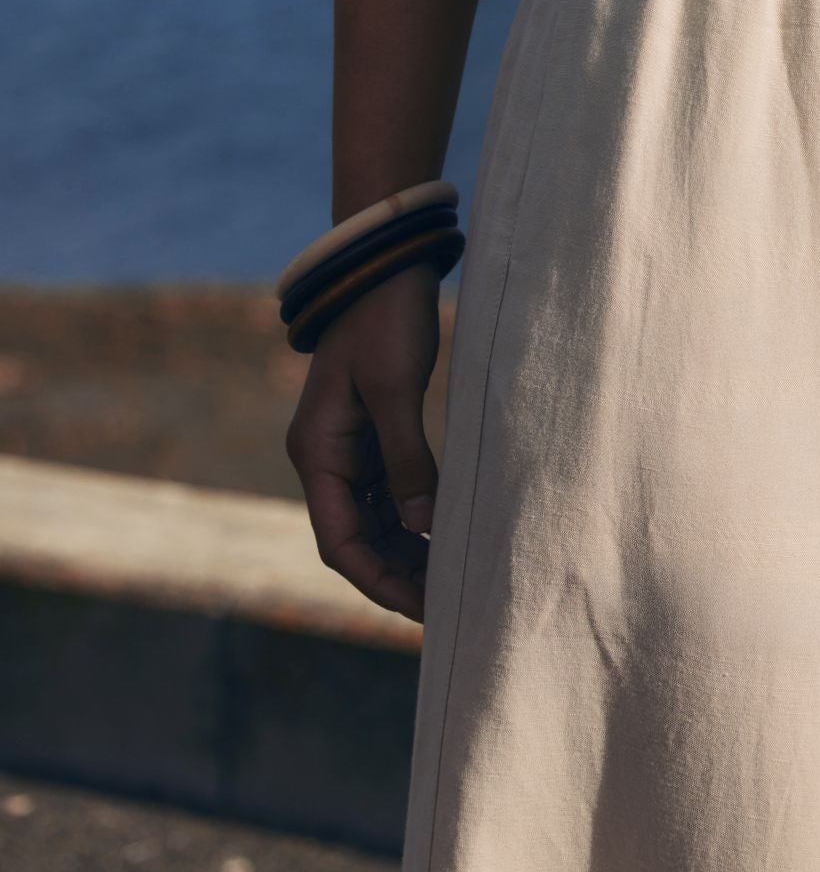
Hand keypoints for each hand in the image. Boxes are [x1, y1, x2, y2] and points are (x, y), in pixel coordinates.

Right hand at [285, 262, 444, 623]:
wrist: (384, 265)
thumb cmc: (385, 320)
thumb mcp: (397, 388)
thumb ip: (408, 460)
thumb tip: (423, 528)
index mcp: (317, 451)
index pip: (340, 541)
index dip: (378, 579)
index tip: (420, 607)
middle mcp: (325, 456)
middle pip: (355, 538)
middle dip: (395, 573)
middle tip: (446, 602)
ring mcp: (347, 446)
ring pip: (372, 519)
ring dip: (405, 549)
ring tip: (449, 577)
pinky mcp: (371, 432)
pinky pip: (386, 492)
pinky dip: (411, 517)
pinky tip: (443, 532)